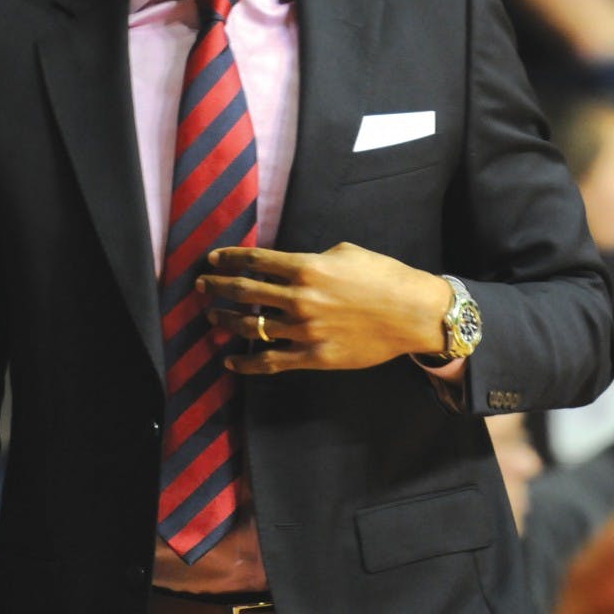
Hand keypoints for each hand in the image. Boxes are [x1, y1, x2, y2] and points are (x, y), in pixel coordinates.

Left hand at [199, 242, 450, 374]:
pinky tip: (230, 359)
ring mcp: (305, 330)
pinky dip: (246, 362)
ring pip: (251, 326)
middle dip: (217, 286)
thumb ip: (311, 259)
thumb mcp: (344, 252)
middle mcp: (300, 299)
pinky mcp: (314, 357)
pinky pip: (271, 361)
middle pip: (245, 291)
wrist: (413, 314)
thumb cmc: (382, 276)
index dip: (229, 258)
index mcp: (307, 267)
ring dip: (226, 320)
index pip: (255, 261)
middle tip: (201, 284)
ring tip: (211, 315)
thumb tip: (288, 267)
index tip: (213, 259)